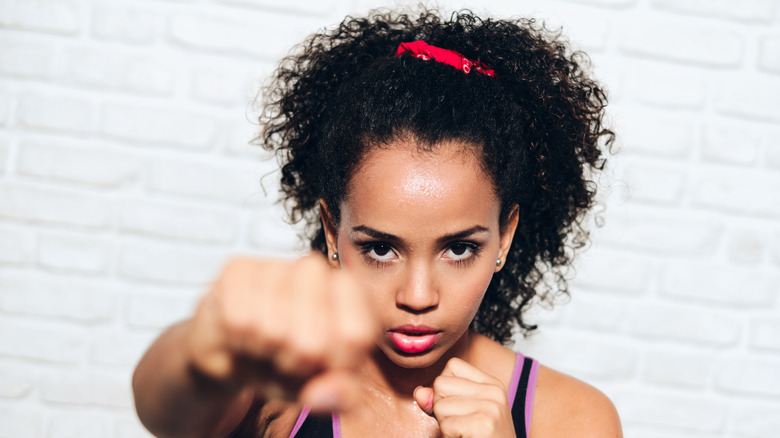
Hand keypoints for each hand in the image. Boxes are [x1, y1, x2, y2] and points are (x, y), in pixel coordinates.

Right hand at [186, 254, 377, 410]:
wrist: (232, 349)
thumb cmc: (285, 363)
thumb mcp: (321, 387)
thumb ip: (339, 396)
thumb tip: (327, 395)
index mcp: (352, 294)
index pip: (356, 336)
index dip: (336, 364)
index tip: (323, 365)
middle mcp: (317, 270)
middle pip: (311, 341)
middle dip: (294, 364)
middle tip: (284, 357)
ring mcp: (277, 265)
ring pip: (272, 330)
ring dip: (263, 352)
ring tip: (263, 345)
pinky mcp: (238, 267)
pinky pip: (238, 320)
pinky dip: (236, 340)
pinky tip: (240, 333)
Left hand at [414, 358, 515, 437]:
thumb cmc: (479, 437)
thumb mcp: (461, 413)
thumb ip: (440, 399)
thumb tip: (419, 392)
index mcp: (492, 384)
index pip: (452, 366)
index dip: (446, 388)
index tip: (460, 408)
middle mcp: (494, 391)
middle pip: (441, 383)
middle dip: (441, 406)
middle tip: (461, 424)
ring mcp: (491, 407)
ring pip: (439, 405)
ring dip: (445, 424)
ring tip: (463, 432)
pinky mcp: (483, 424)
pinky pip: (445, 424)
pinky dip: (449, 435)